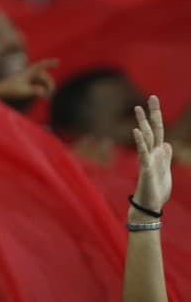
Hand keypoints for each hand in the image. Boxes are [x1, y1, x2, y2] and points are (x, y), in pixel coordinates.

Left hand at [0, 58, 58, 101]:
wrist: (1, 89)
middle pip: (45, 76)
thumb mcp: (24, 91)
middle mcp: (29, 72)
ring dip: (47, 86)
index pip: (41, 65)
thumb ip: (35, 91)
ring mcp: (29, 76)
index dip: (50, 63)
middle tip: (51, 94)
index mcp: (29, 72)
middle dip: (50, 84)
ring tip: (47, 97)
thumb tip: (44, 92)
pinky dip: (42, 87)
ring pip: (43, 79)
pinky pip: (39, 82)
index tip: (58, 61)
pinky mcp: (28, 80)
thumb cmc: (11, 90)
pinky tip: (43, 95)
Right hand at [132, 95, 172, 214]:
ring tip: (138, 109)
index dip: (156, 116)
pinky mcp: (146, 168)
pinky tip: (136, 130)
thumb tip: (167, 144)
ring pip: (146, 138)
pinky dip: (140, 141)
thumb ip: (165, 157)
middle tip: (152, 97)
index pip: (158, 130)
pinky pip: (142, 152)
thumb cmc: (157, 190)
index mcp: (158, 153)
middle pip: (152, 129)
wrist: (151, 205)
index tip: (153, 101)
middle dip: (152, 114)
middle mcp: (152, 152)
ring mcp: (148, 159)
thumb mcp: (166, 171)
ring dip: (143, 123)